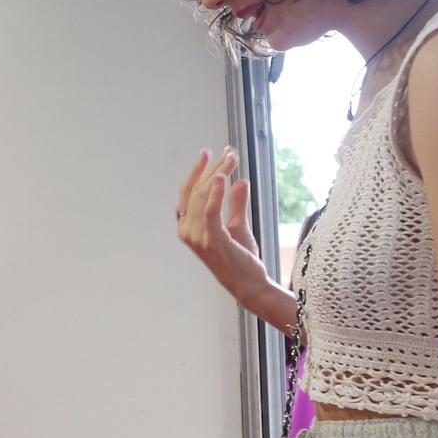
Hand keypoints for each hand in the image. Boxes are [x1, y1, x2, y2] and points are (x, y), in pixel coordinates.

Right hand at [176, 148, 269, 303]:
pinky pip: (209, 212)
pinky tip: (222, 177)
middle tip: (230, 152)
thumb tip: (239, 181)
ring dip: (218, 173)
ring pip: (202, 196)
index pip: (188, 193)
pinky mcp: (211, 241)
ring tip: (232, 159)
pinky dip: (214, 193)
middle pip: (196, 190)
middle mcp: (187, 231)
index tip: (208, 153)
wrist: (249, 285)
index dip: (197, 171)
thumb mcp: (238, 226)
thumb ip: (236, 204)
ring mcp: (197, 237)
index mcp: (189, 227)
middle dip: (213, 167)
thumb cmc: (241, 260)